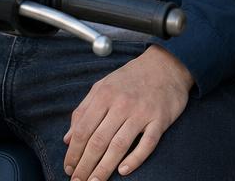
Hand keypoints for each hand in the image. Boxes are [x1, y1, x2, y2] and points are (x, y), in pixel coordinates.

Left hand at [63, 44, 192, 179]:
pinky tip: (123, 170)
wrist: (166, 65)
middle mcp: (122, 104)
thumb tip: (68, 138)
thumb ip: (83, 110)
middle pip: (99, 141)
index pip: (83, 129)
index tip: (69, 167)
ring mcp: (142, 112)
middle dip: (85, 165)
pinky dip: (135, 159)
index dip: (74, 152)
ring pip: (119, 145)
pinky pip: (147, 144)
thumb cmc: (131, 78)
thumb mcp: (102, 86)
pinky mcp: (160, 120)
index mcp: (104, 95)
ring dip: (104, 168)